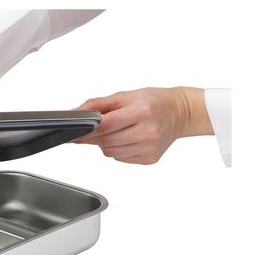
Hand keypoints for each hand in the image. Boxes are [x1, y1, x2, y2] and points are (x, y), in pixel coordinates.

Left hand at [76, 87, 213, 164]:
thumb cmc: (154, 101)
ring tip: (118, 131)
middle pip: (106, 141)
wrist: (180, 112)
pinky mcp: (149, 159)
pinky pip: (121, 158)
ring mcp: (149, 148)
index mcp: (142, 112)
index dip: (87, 131)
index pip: (105, 126)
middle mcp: (147, 131)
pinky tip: (127, 139)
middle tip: (94, 130)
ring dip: (106, 143)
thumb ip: (98, 104)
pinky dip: (117, 150)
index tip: (75, 133)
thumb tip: (76, 113)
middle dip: (95, 136)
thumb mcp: (125, 95)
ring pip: (111, 152)